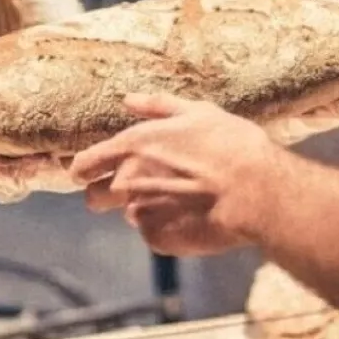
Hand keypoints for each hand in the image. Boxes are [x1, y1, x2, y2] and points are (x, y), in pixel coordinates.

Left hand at [69, 94, 288, 255]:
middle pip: (94, 198)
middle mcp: (127, 182)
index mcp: (131, 146)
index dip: (84, 169)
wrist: (255, 191)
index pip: (83, 165)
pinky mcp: (158, 239)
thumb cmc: (230, 146)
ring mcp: (141, 213)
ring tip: (181, 200)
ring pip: (130, 215)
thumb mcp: (197, 112)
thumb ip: (157, 105)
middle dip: (106, 195)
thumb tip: (128, 99)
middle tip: (137, 189)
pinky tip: (192, 216)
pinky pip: (154, 233)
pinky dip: (167, 227)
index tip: (89, 173)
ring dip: (147, 209)